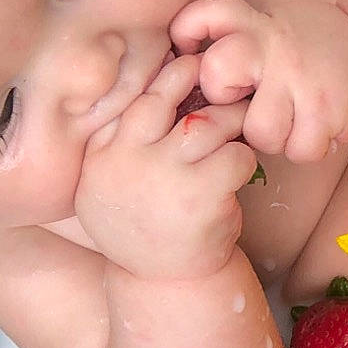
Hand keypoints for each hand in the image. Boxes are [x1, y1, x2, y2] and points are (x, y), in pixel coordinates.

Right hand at [72, 54, 257, 281]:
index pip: (132, 98)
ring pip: (206, 125)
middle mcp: (125, 160)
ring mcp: (162, 177)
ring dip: (231, 121)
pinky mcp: (200, 196)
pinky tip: (241, 169)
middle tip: (222, 84)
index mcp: (102, 154)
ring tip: (239, 124)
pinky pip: (235, 157)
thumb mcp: (112, 180)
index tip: (187, 66)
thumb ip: (124, 137)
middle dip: (198, 82)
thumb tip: (162, 74)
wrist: (164, 280)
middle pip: (166, 100)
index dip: (165, 77)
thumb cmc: (147, 219)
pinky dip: (245, 158)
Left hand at [170, 0, 347, 163]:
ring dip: (274, 137)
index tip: (186, 47)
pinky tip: (320, 127)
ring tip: (294, 119)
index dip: (189, 31)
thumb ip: (238, 37)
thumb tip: (183, 62)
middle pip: (218, 72)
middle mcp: (278, 48)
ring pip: (259, 132)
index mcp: (261, 25)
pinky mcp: (330, 112)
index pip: (211, 14)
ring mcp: (304, 80)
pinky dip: (308, 148)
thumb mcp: (275, 26)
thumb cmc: (316, 49)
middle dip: (222, 96)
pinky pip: (299, 151)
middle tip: (246, 101)